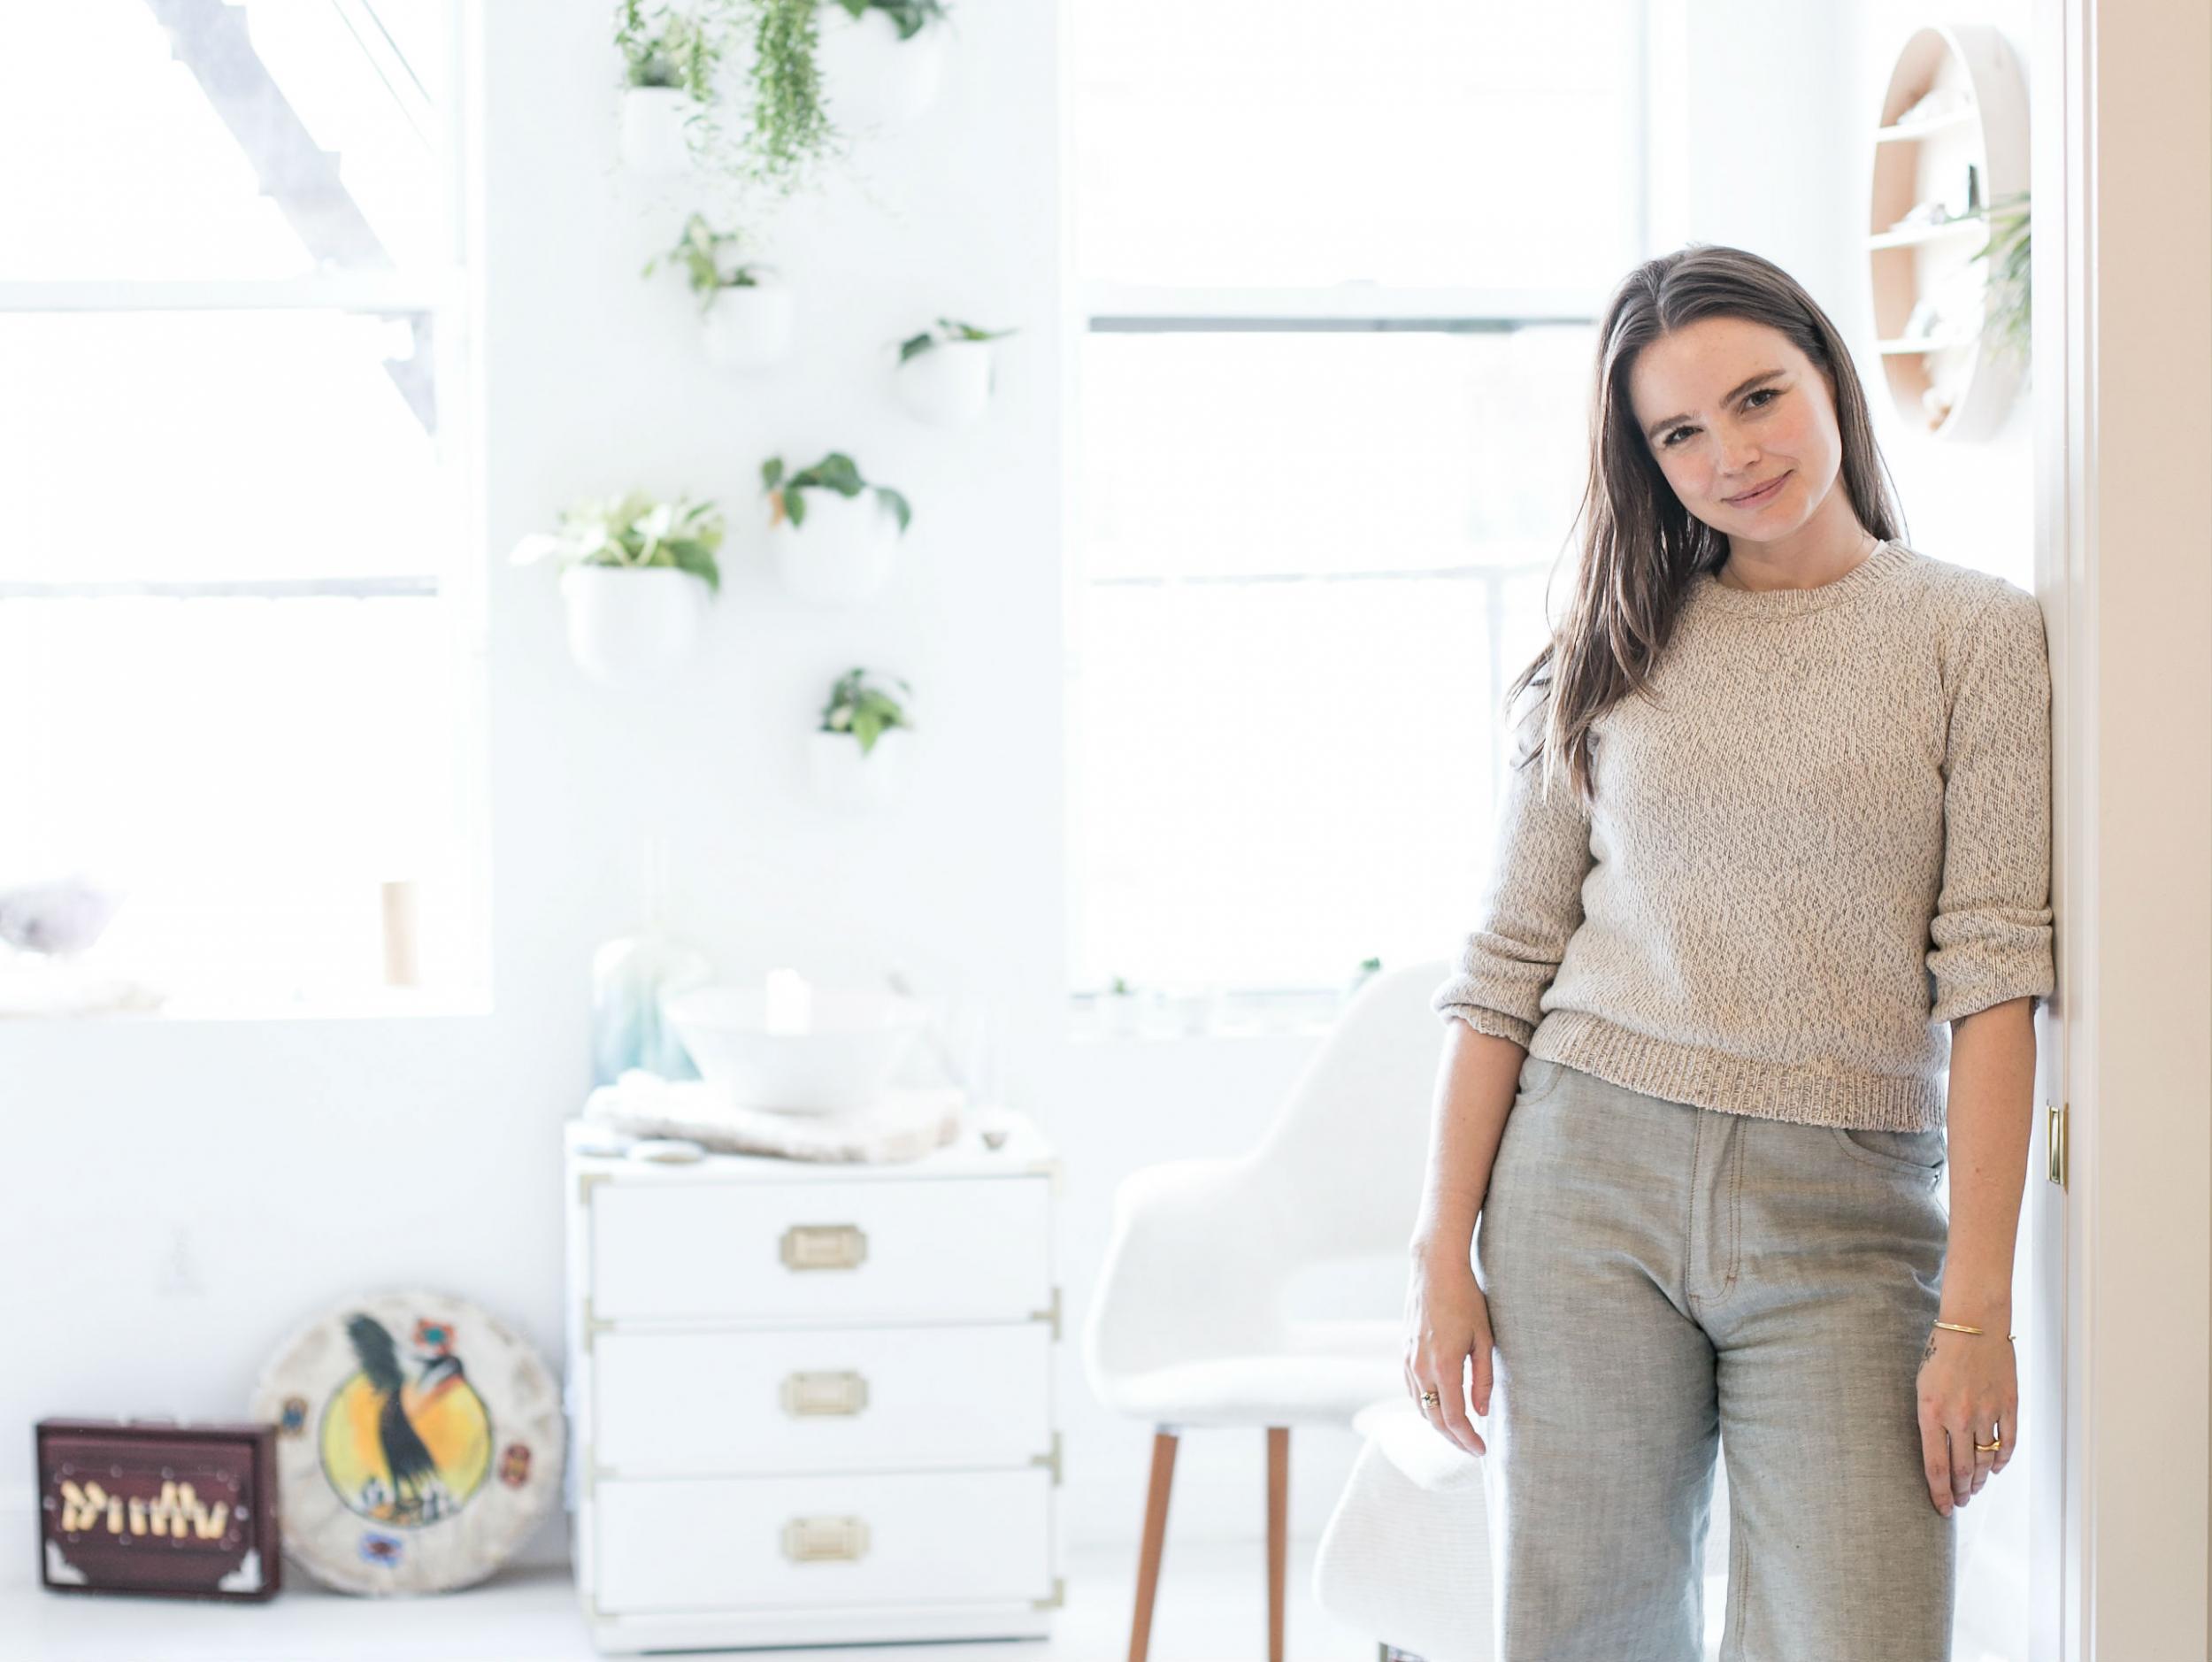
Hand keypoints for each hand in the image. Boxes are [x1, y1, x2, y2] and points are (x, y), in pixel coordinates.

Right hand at [1402, 1249, 1491, 1455]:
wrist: (1434, 1268)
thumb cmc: (1466, 1299)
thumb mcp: (1484, 1339)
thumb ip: (1483, 1378)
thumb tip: (1482, 1412)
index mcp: (1445, 1365)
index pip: (1455, 1418)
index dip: (1468, 1440)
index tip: (1482, 1450)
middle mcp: (1421, 1367)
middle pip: (1434, 1419)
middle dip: (1453, 1439)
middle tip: (1472, 1448)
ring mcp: (1408, 1360)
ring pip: (1420, 1406)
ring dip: (1438, 1424)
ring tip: (1459, 1432)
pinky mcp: (1403, 1352)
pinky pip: (1411, 1390)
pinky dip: (1425, 1405)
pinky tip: (1439, 1406)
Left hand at [1916, 1321, 2016, 1516]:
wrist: (1972, 1326)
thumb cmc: (1940, 1355)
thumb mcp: (1922, 1387)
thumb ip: (1929, 1420)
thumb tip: (1937, 1453)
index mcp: (1930, 1412)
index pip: (1935, 1466)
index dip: (1938, 1493)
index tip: (1941, 1509)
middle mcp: (1959, 1416)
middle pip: (1961, 1469)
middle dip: (1959, 1492)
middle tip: (1959, 1502)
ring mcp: (1987, 1412)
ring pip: (1984, 1461)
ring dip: (1979, 1480)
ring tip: (1973, 1489)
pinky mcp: (2009, 1406)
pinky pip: (2007, 1444)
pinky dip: (2001, 1461)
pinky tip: (1994, 1468)